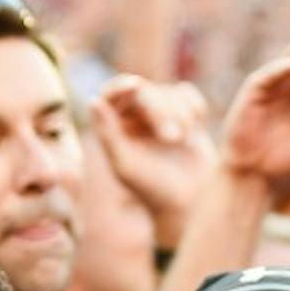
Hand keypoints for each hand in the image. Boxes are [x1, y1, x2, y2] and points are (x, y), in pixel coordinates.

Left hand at [92, 75, 215, 248]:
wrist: (189, 205)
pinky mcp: (186, 116)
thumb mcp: (125, 166)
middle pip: (144, 92)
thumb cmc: (153, 190)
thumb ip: (107, 134)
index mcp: (115, 127)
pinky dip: (192, 104)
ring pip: (168, 92)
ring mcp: (162, 114)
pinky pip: (187, 94)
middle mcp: (137, 117)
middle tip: (172, 139)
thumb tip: (93, 100)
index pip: (111, 95)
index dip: (121, 86)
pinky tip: (196, 123)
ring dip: (178, 113)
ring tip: (182, 141)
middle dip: (160, 111)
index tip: (134, 85)